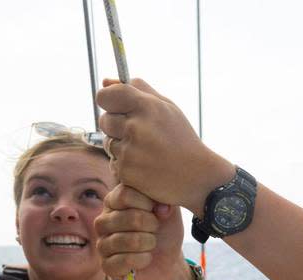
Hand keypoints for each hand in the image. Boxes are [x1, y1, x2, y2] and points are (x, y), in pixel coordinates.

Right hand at [95, 183, 187, 279]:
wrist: (167, 260)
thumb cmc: (164, 230)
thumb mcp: (168, 209)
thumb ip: (165, 198)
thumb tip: (161, 208)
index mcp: (113, 202)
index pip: (125, 194)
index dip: (148, 203)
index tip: (156, 210)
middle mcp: (102, 222)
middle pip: (130, 217)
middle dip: (152, 225)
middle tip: (155, 230)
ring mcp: (102, 244)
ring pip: (129, 240)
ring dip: (149, 243)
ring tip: (151, 243)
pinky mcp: (106, 266)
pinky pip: (125, 261)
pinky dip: (143, 260)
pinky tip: (146, 258)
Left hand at [96, 78, 233, 211]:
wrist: (198, 176)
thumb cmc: (181, 138)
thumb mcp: (167, 107)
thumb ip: (137, 90)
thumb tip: (105, 81)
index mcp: (145, 106)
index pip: (105, 96)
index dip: (107, 100)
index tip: (115, 106)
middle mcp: (135, 128)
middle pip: (104, 120)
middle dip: (116, 125)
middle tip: (140, 133)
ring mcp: (129, 152)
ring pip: (108, 143)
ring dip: (121, 146)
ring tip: (146, 151)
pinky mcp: (126, 172)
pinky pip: (114, 163)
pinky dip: (126, 165)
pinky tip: (145, 166)